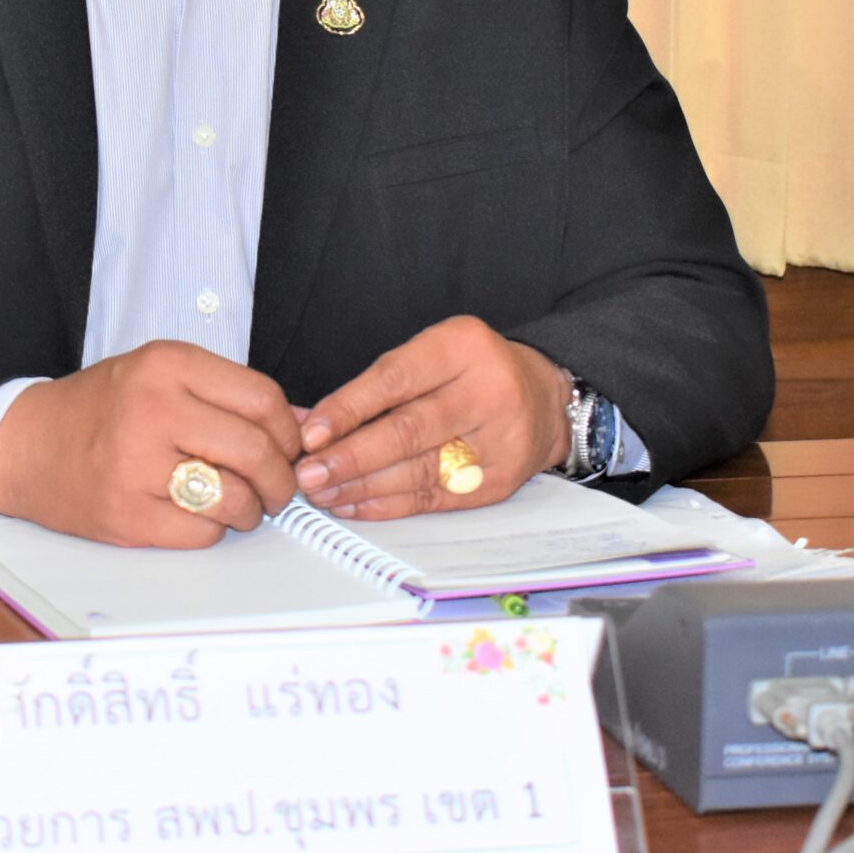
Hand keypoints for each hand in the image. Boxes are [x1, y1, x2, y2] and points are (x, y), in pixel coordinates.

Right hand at [0, 341, 302, 547]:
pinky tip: (195, 515)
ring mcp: (136, 465)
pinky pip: (202, 533)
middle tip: (279, 488)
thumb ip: (229, 394)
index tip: (290, 447)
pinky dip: (211, 530)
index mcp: (166, 365)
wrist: (26, 445)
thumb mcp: (162, 376)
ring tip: (238, 504)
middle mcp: (152, 409)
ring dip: (250, 510)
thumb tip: (304, 427)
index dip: (290, 432)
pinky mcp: (126, 514)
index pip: (263, 399)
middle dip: (281, 479)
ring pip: (235, 498)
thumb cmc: (100, 410)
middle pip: (256, 451)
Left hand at [295, 316, 569, 520]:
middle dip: (350, 456)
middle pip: (408, 430)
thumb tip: (310, 422)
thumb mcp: (431, 354)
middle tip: (308, 473)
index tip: (311, 432)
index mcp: (463, 347)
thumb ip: (374, 386)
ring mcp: (499, 441)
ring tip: (322, 492)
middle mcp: (487, 392)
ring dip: (362, 486)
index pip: (396, 379)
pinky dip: (388, 504)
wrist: (545, 398)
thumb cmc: (473, 371)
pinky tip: (355, 503)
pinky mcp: (499, 481)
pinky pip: (433, 498)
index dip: (348, 409)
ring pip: (419, 471)